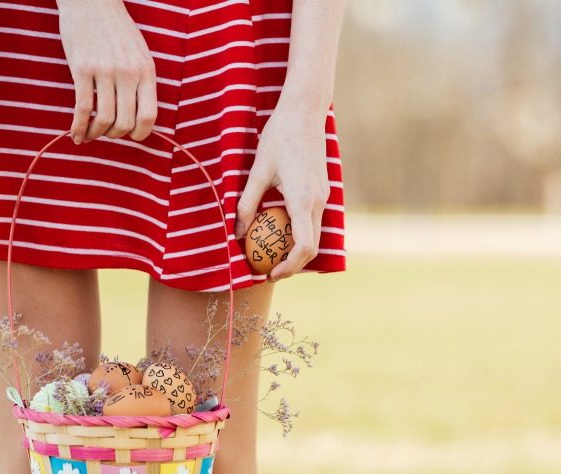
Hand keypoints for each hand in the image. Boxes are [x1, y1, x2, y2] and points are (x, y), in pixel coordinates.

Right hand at [57, 0, 157, 143]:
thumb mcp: (139, 54)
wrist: (91, 2)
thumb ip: (142, 82)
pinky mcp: (82, 69)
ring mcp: (105, 71)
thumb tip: (140, 117)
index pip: (149, 116)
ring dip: (96, 133)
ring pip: (104, 119)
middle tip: (106, 132)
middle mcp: (128, 73)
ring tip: (90, 134)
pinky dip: (78, 127)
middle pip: (125, 122)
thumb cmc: (116, 30)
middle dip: (115, 135)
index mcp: (146, 71)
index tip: (132, 136)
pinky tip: (75, 134)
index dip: (141, 134)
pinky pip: (82, 108)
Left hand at [235, 99, 330, 281]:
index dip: (289, 267)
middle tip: (269, 270)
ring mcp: (324, 196)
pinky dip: (300, 233)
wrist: (305, 111)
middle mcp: (318, 202)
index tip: (270, 273)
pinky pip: (314, 221)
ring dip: (296, 250)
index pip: (303, 247)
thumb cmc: (279, 137)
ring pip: (315, 235)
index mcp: (302, 200)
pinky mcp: (323, 190)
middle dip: (292, 264)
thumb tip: (236, 232)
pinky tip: (280, 230)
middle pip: (312, 247)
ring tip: (272, 254)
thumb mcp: (257, 171)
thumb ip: (246, 203)